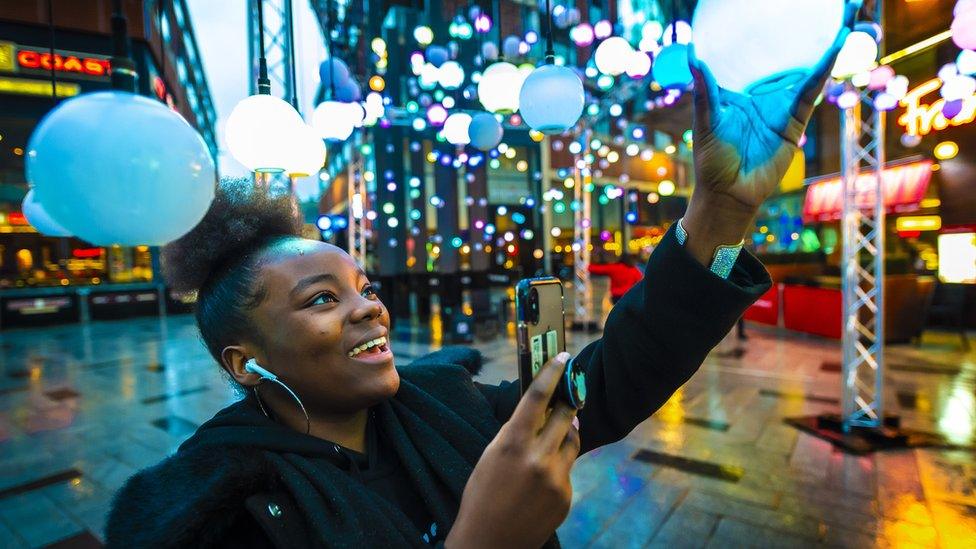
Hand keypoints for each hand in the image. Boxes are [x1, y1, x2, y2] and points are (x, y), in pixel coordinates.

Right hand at [446, 353, 579, 548]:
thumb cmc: (481, 496)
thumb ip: (514, 433)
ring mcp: (555, 479)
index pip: (537, 397)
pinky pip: (568, 470)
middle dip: (567, 402)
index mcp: (512, 443)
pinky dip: (558, 467)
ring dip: (566, 433)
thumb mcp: (490, 456)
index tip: (564, 358)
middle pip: (564, 415)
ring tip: (554, 435)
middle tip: (570, 392)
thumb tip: (539, 413)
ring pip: (572, 440)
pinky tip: (540, 481)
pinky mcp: (566, 496)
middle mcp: (537, 458)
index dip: (552, 373)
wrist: (488, 544)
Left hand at [682, 1, 859, 263]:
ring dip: (824, 43)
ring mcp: (781, 105)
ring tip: (842, 14)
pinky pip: (810, 91)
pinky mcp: (794, 120)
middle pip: (786, 57)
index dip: (766, 33)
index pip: (753, 55)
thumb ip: (704, 90)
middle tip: (823, 3)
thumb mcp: (705, 122)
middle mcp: (763, 94)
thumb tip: (694, 56)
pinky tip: (835, 45)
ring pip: (805, 68)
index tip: (774, 6)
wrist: (729, 195)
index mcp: (739, 90)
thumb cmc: (712, 161)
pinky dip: (822, 69)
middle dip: (804, 31)